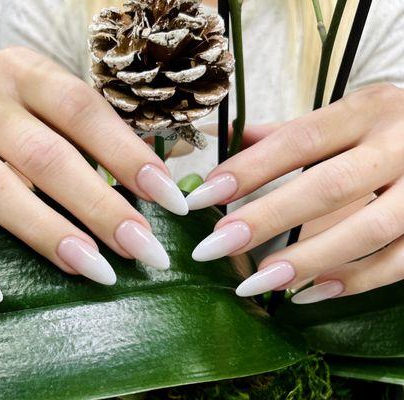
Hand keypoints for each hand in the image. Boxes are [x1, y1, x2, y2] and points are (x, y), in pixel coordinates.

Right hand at [0, 47, 187, 301]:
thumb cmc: (7, 104)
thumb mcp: (48, 97)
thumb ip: (91, 133)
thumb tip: (153, 184)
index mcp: (25, 74)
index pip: (83, 112)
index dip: (128, 156)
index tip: (168, 201)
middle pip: (45, 157)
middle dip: (99, 207)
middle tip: (141, 248)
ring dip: (46, 232)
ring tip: (92, 267)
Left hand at [187, 83, 403, 302]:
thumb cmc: (386, 129)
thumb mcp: (346, 116)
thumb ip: (290, 131)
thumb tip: (225, 138)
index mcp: (366, 111)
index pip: (298, 139)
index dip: (248, 170)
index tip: (201, 198)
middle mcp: (399, 144)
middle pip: (327, 187)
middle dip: (265, 220)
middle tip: (213, 248)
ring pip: (366, 230)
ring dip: (306, 261)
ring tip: (257, 282)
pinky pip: (400, 261)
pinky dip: (353, 281)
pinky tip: (309, 293)